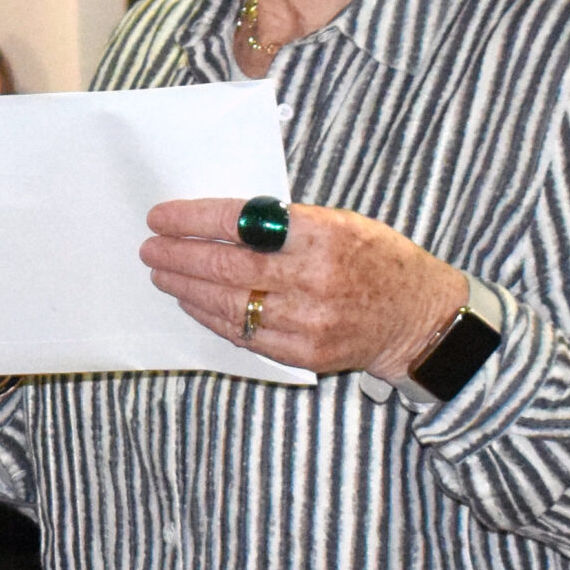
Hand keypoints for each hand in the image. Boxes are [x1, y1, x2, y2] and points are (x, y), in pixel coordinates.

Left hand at [140, 198, 464, 380]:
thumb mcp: (341, 221)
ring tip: (162, 273)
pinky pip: (244, 334)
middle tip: (151, 248)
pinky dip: (212, 316)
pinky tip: (192, 302)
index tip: (162, 217)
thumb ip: (286, 221)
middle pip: (228, 267)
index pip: (242, 222)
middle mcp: (315, 278)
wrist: (418, 316)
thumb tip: (220, 219)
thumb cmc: (377, 259)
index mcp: (324, 234)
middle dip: (180, 256)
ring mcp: (309, 320)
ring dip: (187, 288)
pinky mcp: (305, 352)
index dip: (194, 220)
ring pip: (229, 303)